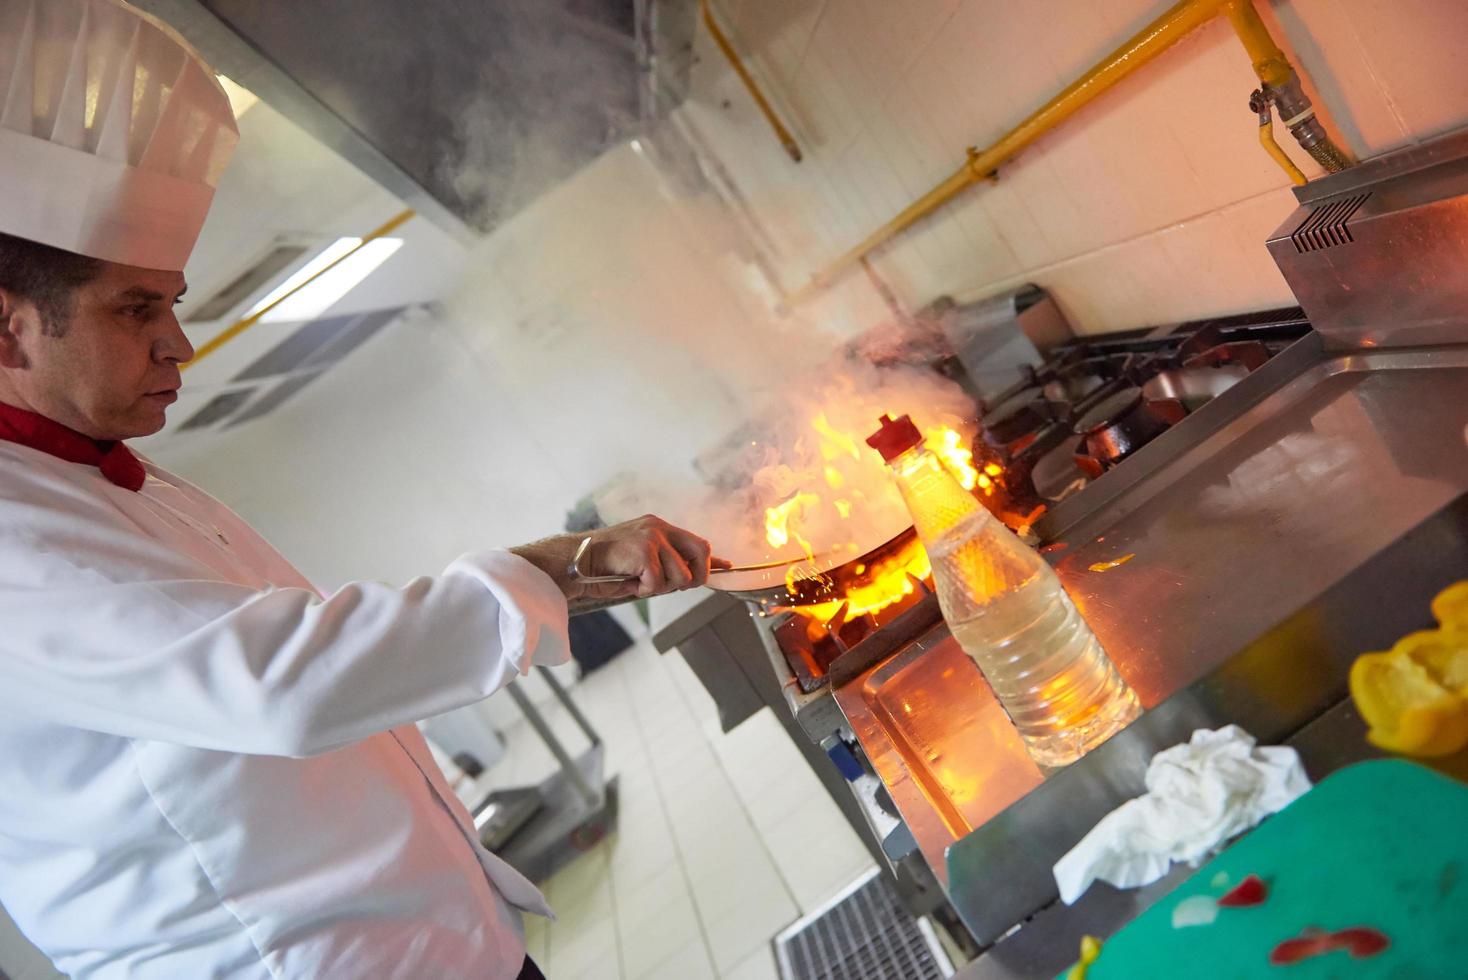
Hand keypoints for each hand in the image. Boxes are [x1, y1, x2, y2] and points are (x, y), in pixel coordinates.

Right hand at [511, 515, 731, 603]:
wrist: (574, 562)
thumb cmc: (604, 568)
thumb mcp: (641, 562)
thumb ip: (666, 565)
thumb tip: (692, 578)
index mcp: (658, 528)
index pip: (696, 543)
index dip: (712, 560)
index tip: (728, 566)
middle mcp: (659, 527)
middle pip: (700, 554)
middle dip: (692, 578)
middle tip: (667, 586)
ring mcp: (652, 536)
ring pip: (679, 576)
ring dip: (658, 588)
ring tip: (636, 581)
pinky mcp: (643, 550)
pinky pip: (658, 583)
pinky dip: (643, 590)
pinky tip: (628, 581)